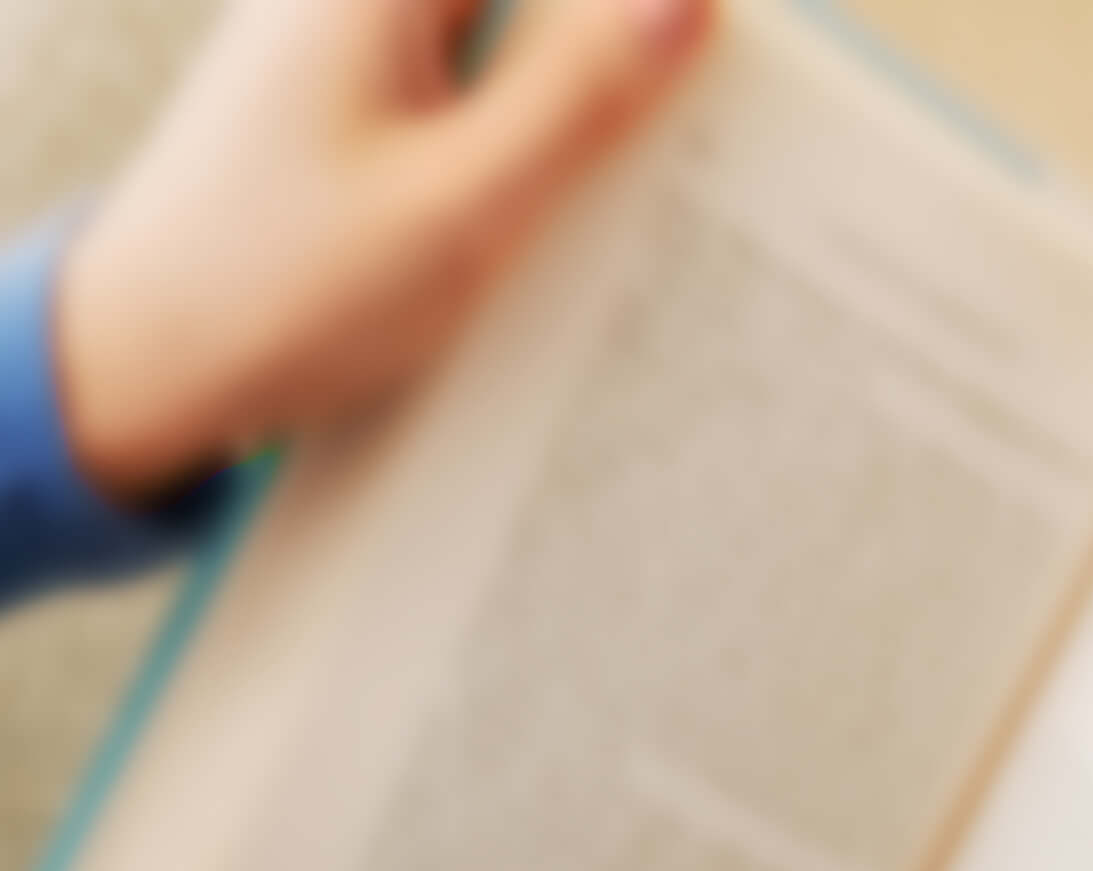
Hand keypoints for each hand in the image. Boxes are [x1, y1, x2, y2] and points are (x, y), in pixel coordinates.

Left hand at [55, 0, 713, 501]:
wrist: (133, 371)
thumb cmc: (283, 293)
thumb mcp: (463, 206)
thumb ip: (580, 98)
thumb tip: (689, 1)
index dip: (643, 12)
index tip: (720, 55)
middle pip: (530, 8)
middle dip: (619, 57)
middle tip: (693, 141)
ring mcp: (339, 52)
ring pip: (503, 51)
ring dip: (571, 113)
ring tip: (624, 198)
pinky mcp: (340, 112)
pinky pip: (464, 99)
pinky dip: (518, 147)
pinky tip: (552, 221)